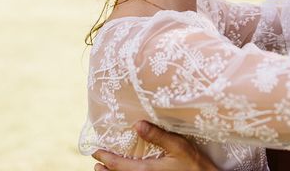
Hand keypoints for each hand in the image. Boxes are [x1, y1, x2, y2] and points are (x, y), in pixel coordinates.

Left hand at [92, 121, 218, 170]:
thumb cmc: (194, 165)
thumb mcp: (178, 146)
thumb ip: (157, 135)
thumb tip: (137, 124)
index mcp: (146, 170)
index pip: (118, 165)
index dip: (105, 158)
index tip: (95, 152)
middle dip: (106, 170)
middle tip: (96, 164)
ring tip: (105, 170)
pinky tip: (129, 170)